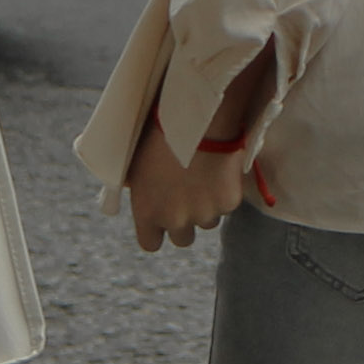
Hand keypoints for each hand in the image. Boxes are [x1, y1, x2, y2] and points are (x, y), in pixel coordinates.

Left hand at [126, 115, 256, 252]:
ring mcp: (205, 214)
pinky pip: (226, 204)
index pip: (150, 243)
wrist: (197, 120)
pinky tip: (219, 168)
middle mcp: (176, 220)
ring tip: (203, 176)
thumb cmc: (160, 135)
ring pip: (208, 220)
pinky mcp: (228, 203)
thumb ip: (137, 187)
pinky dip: (224, 191)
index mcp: (148, 212)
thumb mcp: (137, 163)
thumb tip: (134, 191)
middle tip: (187, 198)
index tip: (161, 221)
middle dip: (185, 223)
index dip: (156, 232)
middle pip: (182, 239)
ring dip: (206, 206)